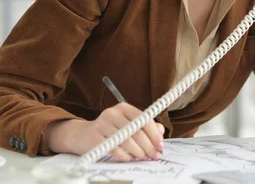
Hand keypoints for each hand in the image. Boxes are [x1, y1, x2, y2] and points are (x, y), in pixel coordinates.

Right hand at [45, 103, 164, 161]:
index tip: (160, 145)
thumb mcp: (127, 125)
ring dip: (138, 151)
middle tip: (154, 155)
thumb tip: (160, 133)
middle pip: (136, 131)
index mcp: (124, 108)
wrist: (82, 136)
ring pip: (126, 140)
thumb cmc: (111, 131)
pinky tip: (130, 158)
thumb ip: (145, 127)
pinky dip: (124, 155)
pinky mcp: (94, 138)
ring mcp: (102, 124)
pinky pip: (114, 148)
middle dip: (148, 145)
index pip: (143, 119)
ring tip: (143, 157)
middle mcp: (113, 113)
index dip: (154, 133)